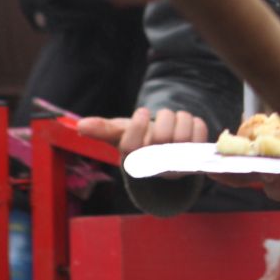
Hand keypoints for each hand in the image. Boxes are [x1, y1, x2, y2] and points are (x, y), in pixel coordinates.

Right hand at [77, 106, 207, 158]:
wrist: (166, 155)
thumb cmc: (141, 141)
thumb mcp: (122, 134)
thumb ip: (103, 129)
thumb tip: (79, 125)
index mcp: (134, 163)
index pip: (132, 147)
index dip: (137, 125)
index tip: (143, 111)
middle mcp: (155, 168)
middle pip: (161, 136)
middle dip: (164, 117)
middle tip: (162, 115)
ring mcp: (178, 166)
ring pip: (183, 133)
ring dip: (181, 117)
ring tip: (175, 120)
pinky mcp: (196, 159)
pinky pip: (200, 132)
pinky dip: (195, 123)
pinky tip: (188, 127)